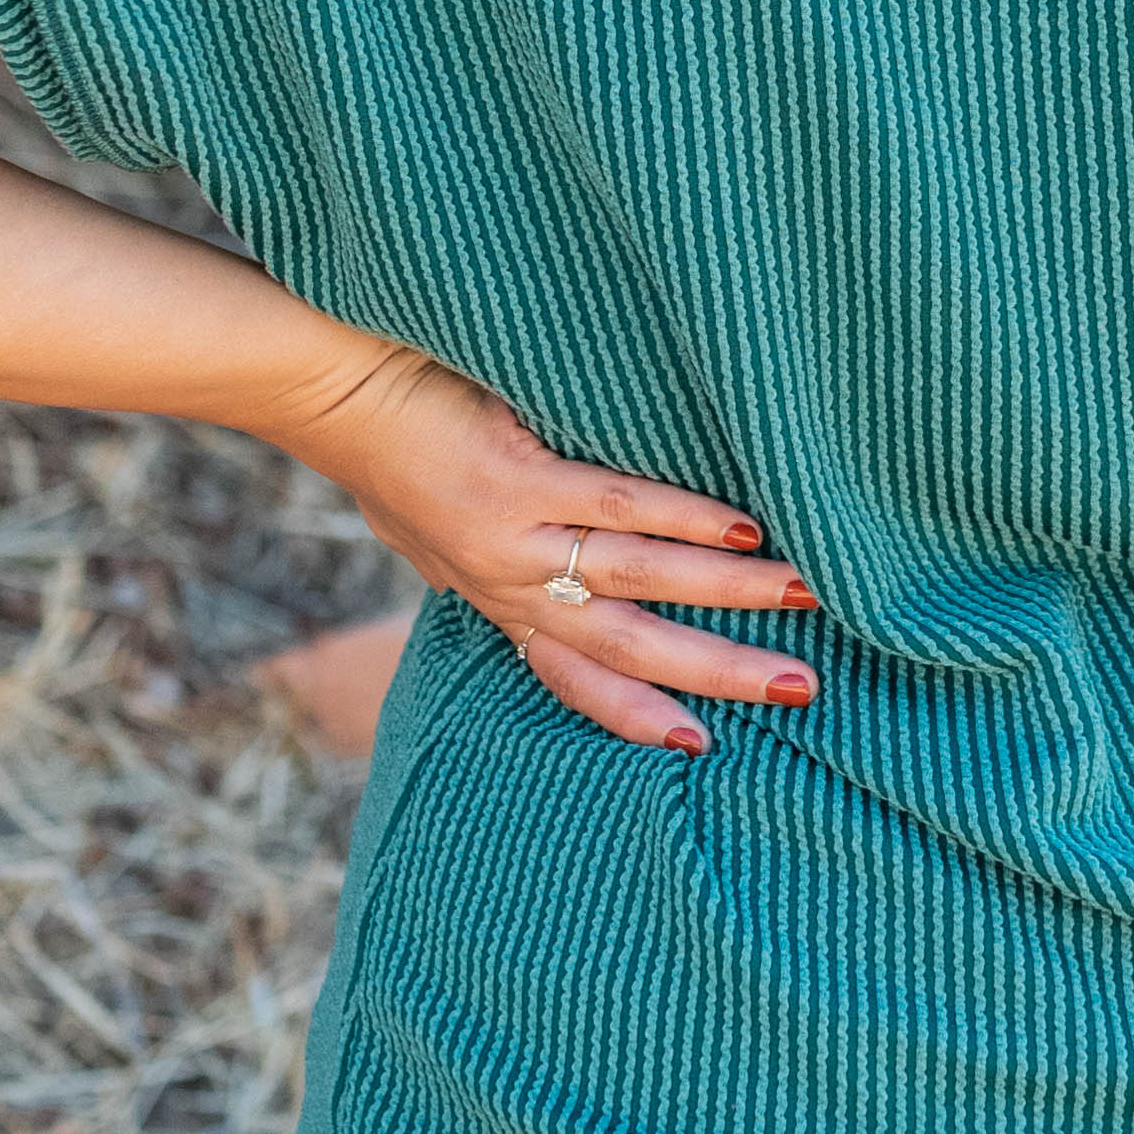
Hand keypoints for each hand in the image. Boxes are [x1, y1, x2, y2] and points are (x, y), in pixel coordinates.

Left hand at [273, 342, 815, 754]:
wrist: (328, 389)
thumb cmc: (385, 445)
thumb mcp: (430, 528)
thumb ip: (482, 556)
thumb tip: (530, 562)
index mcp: (493, 595)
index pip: (572, 674)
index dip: (636, 711)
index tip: (703, 743)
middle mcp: (506, 581)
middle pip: (625, 644)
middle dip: (718, 669)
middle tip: (802, 687)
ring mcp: (511, 534)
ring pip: (637, 580)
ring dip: (729, 594)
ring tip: (805, 594)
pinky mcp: (514, 477)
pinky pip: (617, 506)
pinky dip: (686, 520)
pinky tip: (743, 529)